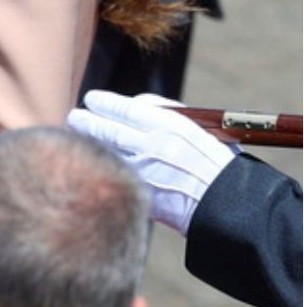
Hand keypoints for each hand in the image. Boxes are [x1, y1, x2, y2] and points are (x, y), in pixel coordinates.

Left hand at [67, 90, 236, 234]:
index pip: (125, 109)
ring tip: (75, 138)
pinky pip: (113, 179)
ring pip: (105, 154)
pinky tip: (89, 167)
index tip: (91, 99)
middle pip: (107, 130)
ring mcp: (146, 173)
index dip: (104, 103)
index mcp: (172, 127)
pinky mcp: (142, 196)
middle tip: (73, 117)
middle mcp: (155, 147)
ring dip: (87, 145)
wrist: (233, 207)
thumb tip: (134, 105)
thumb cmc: (221, 166)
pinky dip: (100, 171)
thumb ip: (167, 115)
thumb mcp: (203, 131)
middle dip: (85, 123)